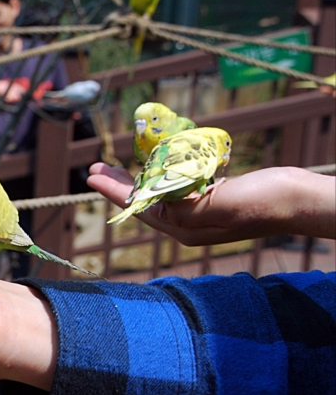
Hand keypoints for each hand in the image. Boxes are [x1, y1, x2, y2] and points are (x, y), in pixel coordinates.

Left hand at [87, 163, 335, 243]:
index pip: (139, 207)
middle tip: (96, 166)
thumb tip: (154, 206)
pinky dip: (163, 175)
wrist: (302, 199)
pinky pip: (178, 187)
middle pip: (144, 202)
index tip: (92, 175)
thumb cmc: (265, 200)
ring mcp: (201, 213)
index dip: (113, 190)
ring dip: (137, 178)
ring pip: (159, 194)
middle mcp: (188, 225)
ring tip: (115, 165)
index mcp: (185, 229)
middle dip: (118, 184)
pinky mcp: (214, 200)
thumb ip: (186, 207)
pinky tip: (156, 166)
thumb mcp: (222, 203)